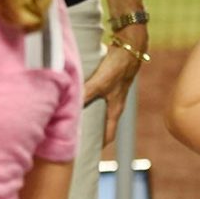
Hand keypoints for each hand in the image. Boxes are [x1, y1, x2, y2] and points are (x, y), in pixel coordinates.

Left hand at [83, 23, 147, 145]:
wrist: (130, 44)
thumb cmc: (120, 65)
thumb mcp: (102, 81)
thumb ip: (87, 92)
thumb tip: (72, 105)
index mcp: (115, 109)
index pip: (108, 135)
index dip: (98, 146)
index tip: (86, 154)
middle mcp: (113, 103)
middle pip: (101, 123)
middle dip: (89, 131)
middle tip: (72, 137)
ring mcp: (110, 92)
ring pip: (96, 109)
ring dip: (86, 113)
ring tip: (69, 117)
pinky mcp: (106, 81)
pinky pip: (94, 95)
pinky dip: (85, 97)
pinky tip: (73, 94)